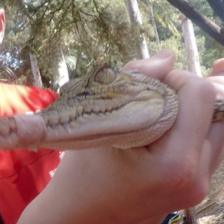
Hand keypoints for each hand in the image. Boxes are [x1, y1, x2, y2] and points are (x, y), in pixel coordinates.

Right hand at [18, 50, 223, 223]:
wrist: (81, 215)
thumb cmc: (81, 172)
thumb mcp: (98, 122)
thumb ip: (134, 82)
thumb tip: (168, 58)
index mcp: (173, 164)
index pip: (199, 95)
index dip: (175, 78)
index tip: (149, 84)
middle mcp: (196, 178)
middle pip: (217, 110)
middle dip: (188, 92)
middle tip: (157, 93)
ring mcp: (199, 187)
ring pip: (217, 127)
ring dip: (193, 109)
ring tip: (162, 107)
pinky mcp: (196, 188)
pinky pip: (209, 143)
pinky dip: (194, 125)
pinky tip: (171, 121)